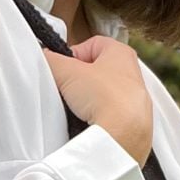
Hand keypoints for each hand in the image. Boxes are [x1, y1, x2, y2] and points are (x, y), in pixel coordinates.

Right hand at [45, 35, 153, 163]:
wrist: (122, 135)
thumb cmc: (105, 98)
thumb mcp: (66, 72)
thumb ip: (51, 60)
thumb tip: (43, 58)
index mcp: (122, 53)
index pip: (92, 44)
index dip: (73, 54)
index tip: (61, 67)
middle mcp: (133, 74)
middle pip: (97, 70)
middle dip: (79, 79)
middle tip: (66, 88)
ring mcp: (136, 100)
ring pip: (103, 94)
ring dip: (87, 100)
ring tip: (76, 108)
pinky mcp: (133, 123)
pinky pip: (109, 115)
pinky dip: (97, 118)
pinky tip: (87, 122)